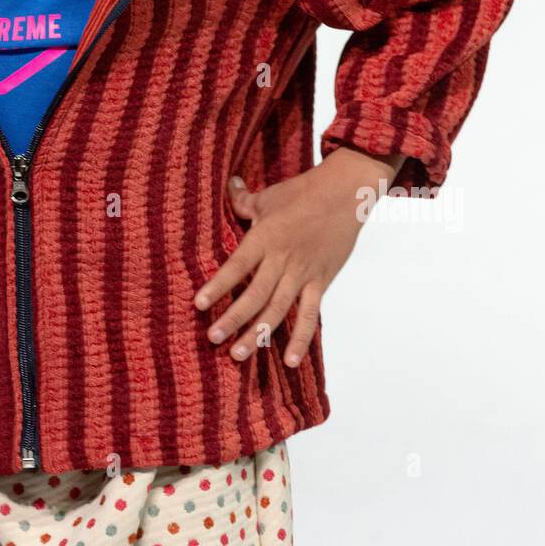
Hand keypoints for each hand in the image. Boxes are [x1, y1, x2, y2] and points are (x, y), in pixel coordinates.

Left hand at [194, 148, 404, 365]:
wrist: (346, 194)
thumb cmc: (303, 192)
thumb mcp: (268, 196)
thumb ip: (243, 199)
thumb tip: (229, 184)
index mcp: (265, 237)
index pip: (237, 266)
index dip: (218, 285)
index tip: (199, 304)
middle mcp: (283, 259)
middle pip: (255, 295)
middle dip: (233, 318)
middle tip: (213, 338)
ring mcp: (303, 273)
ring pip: (278, 309)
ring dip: (258, 333)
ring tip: (238, 354)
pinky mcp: (321, 281)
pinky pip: (310, 315)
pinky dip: (301, 338)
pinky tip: (290, 361)